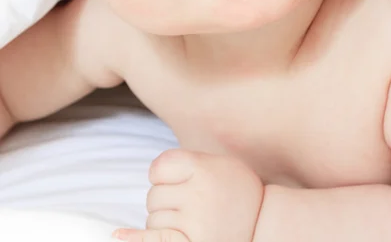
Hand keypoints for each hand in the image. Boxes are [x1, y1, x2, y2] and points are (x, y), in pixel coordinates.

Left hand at [113, 148, 263, 241]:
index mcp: (205, 168)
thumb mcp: (219, 165)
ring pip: (153, 218)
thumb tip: (150, 173)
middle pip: (153, 195)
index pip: (159, 167)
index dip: (163, 175)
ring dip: (165, 222)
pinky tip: (118, 234)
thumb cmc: (238, 193)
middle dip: (166, 201)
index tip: (176, 181)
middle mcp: (199, 195)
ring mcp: (195, 224)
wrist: (266, 227)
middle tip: (193, 207)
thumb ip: (187, 163)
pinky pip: (152, 239)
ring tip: (194, 223)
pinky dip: (134, 238)